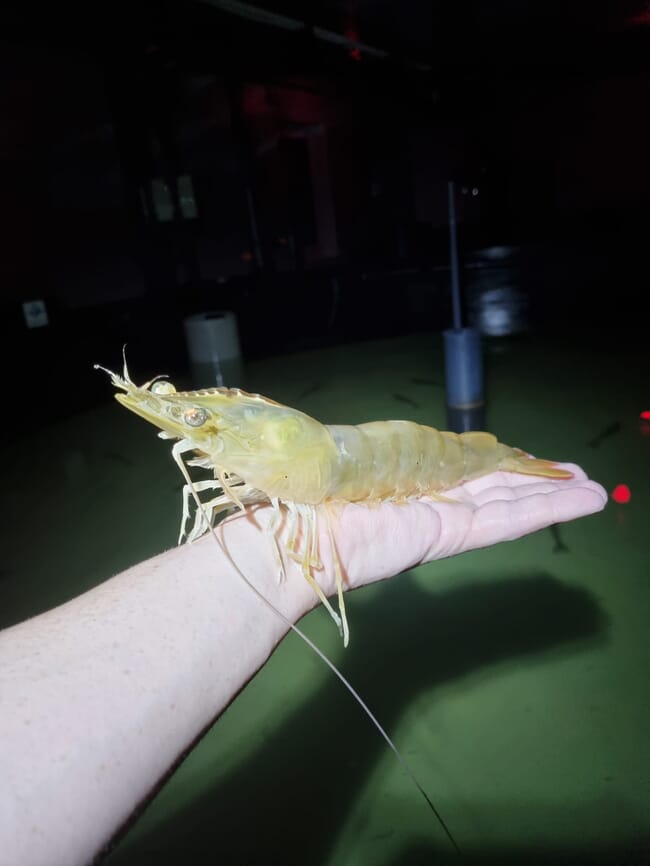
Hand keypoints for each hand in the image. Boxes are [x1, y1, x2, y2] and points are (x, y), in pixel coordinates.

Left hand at [324, 463, 606, 591]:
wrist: (292, 532)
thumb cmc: (310, 488)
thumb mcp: (354, 450)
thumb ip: (381, 446)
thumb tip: (385, 435)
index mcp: (411, 473)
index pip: (466, 466)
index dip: (501, 461)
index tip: (527, 455)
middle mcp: (431, 497)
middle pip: (496, 486)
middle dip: (537, 479)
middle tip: (577, 474)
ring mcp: (442, 517)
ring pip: (509, 503)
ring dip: (553, 495)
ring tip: (594, 489)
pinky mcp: (448, 535)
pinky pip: (503, 521)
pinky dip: (544, 510)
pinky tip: (578, 501)